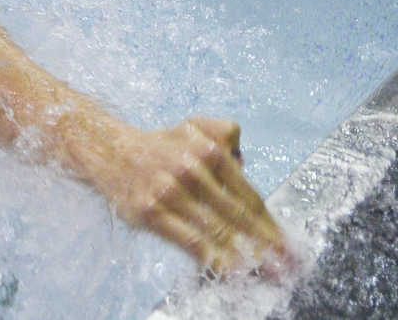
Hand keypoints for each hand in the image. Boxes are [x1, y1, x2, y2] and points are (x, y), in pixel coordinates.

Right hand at [103, 117, 288, 275]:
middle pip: (237, 214)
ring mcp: (170, 192)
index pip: (247, 194)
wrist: (112, 150)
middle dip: (264, 244)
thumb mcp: (195, 125)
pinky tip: (228, 268)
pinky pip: (189, 240)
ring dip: (244, 254)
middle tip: (284, 265)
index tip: (285, 243)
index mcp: (208, 149)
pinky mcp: (151, 211)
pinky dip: (212, 257)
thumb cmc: (161, 145)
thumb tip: (244, 163)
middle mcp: (192, 169)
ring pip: (216, 229)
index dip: (268, 222)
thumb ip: (226, 134)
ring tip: (263, 271)